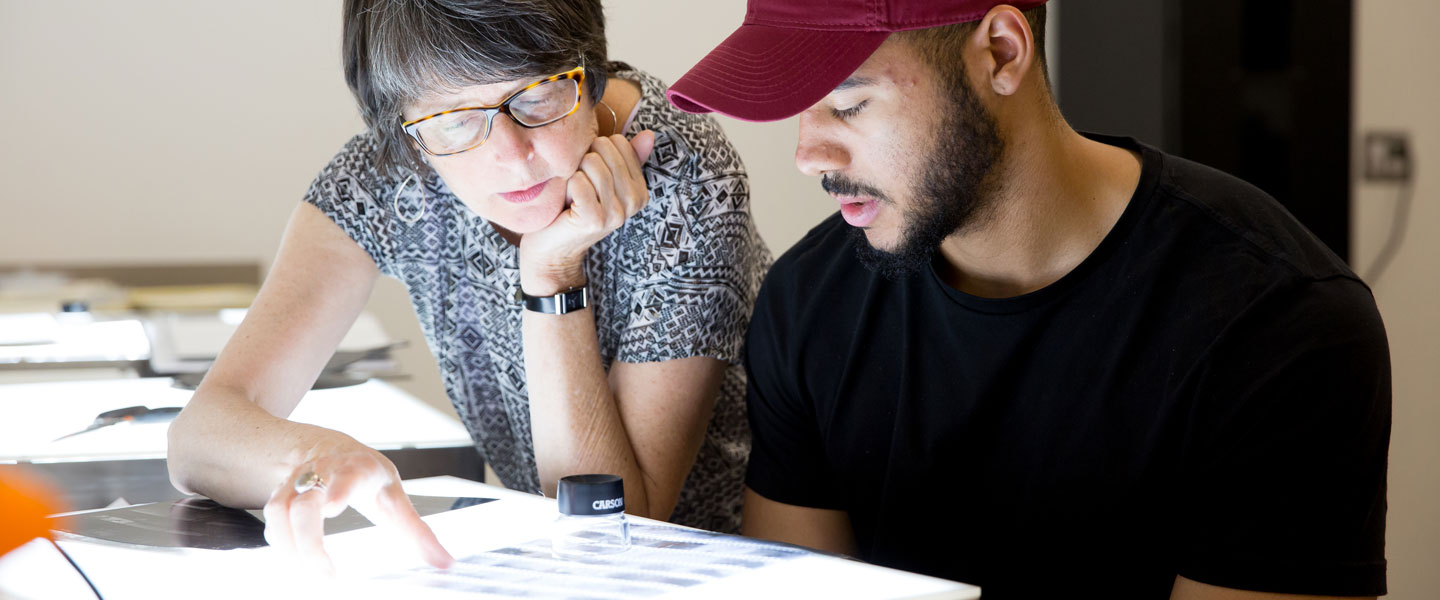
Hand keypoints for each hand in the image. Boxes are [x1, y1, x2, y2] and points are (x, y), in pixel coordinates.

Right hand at [260, 437, 453, 575]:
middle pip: (306, 504)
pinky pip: (270, 517)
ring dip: (289, 546)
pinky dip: (279, 541)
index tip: (333, 506)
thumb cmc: (366, 474)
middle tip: (326, 574)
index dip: (340, 489)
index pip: (347, 477)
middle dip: (309, 541)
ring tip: (310, 572)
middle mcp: (323, 472)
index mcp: (358, 470)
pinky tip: (293, 558)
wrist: (329, 447)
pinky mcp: (280, 492)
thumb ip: (418, 532)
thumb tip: (445, 562)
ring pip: (279, 511)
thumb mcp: (396, 497)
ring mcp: (297, 480)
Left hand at [519, 130, 656, 294]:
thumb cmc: (574, 208)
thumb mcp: (603, 181)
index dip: (597, 151)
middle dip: (584, 160)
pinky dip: (566, 187)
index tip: (590, 174)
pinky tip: (567, 203)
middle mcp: (633, 202)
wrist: (553, 250)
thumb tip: (649, 134)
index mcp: (640, 190)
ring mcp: (616, 213)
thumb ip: (626, 158)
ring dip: (573, 173)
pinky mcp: (595, 220)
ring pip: (591, 163)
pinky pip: (578, 182)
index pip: (620, 143)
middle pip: (605, 150)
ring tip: (573, 194)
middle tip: (579, 185)